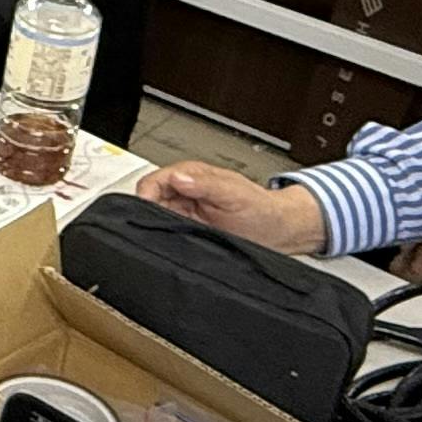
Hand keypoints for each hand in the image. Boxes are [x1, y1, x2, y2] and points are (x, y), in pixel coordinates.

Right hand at [135, 162, 331, 255]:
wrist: (277, 232)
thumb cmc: (261, 209)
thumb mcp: (233, 193)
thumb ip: (205, 184)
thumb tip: (178, 177)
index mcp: (191, 176)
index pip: (154, 181)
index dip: (145, 195)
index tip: (145, 209)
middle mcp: (184, 193)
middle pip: (149, 200)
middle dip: (146, 213)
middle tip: (152, 228)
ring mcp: (184, 214)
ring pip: (154, 218)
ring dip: (154, 228)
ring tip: (161, 238)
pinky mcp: (187, 232)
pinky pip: (166, 235)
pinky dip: (163, 240)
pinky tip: (167, 246)